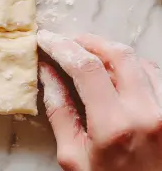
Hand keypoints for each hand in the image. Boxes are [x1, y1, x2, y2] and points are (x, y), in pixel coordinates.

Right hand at [38, 30, 161, 170]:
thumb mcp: (73, 156)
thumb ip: (60, 112)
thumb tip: (47, 74)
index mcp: (114, 126)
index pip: (86, 68)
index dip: (62, 47)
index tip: (46, 40)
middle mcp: (147, 113)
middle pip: (117, 54)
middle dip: (87, 41)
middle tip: (68, 42)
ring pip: (139, 61)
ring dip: (111, 52)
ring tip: (90, 56)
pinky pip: (156, 75)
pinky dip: (133, 66)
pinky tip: (117, 72)